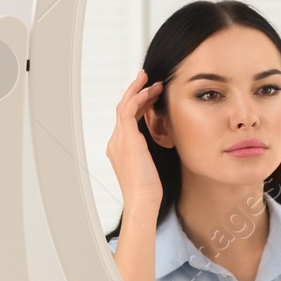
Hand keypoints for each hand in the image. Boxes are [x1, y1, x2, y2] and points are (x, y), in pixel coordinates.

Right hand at [107, 70, 164, 209]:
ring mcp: (118, 139)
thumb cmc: (149, 190)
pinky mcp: (126, 138)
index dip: (138, 105)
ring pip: (124, 105)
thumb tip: (165, 141)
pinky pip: (127, 110)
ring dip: (138, 90)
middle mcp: (115, 141)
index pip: (126, 119)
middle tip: (148, 80)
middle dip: (136, 92)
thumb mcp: (151, 166)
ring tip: (150, 80)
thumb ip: (151, 152)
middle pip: (123, 109)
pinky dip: (137, 98)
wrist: (143, 200)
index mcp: (119, 148)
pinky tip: (149, 92)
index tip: (151, 95)